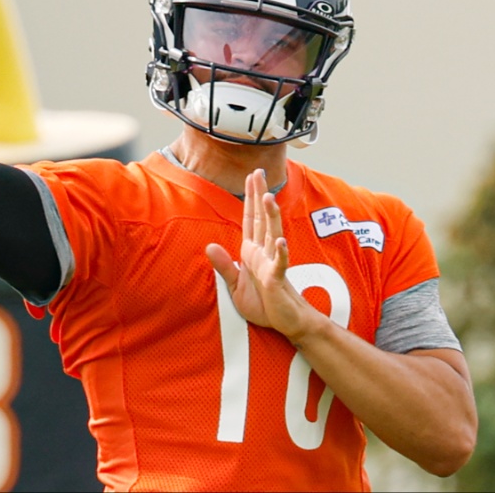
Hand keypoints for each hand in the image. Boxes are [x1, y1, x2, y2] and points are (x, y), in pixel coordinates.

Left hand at [206, 169, 320, 341]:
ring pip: (272, 235)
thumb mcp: (235, 286)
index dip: (250, 198)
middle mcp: (264, 252)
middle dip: (260, 195)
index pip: (251, 220)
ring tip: (268, 197)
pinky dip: (281, 252)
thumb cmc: (264, 303)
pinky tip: (281, 241)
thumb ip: (224, 266)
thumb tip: (210, 246)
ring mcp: (272, 263)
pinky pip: (280, 263)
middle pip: (262, 219)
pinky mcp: (278, 279)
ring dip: (270, 216)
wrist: (284, 322)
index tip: (252, 177)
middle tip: (259, 173)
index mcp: (253, 252)